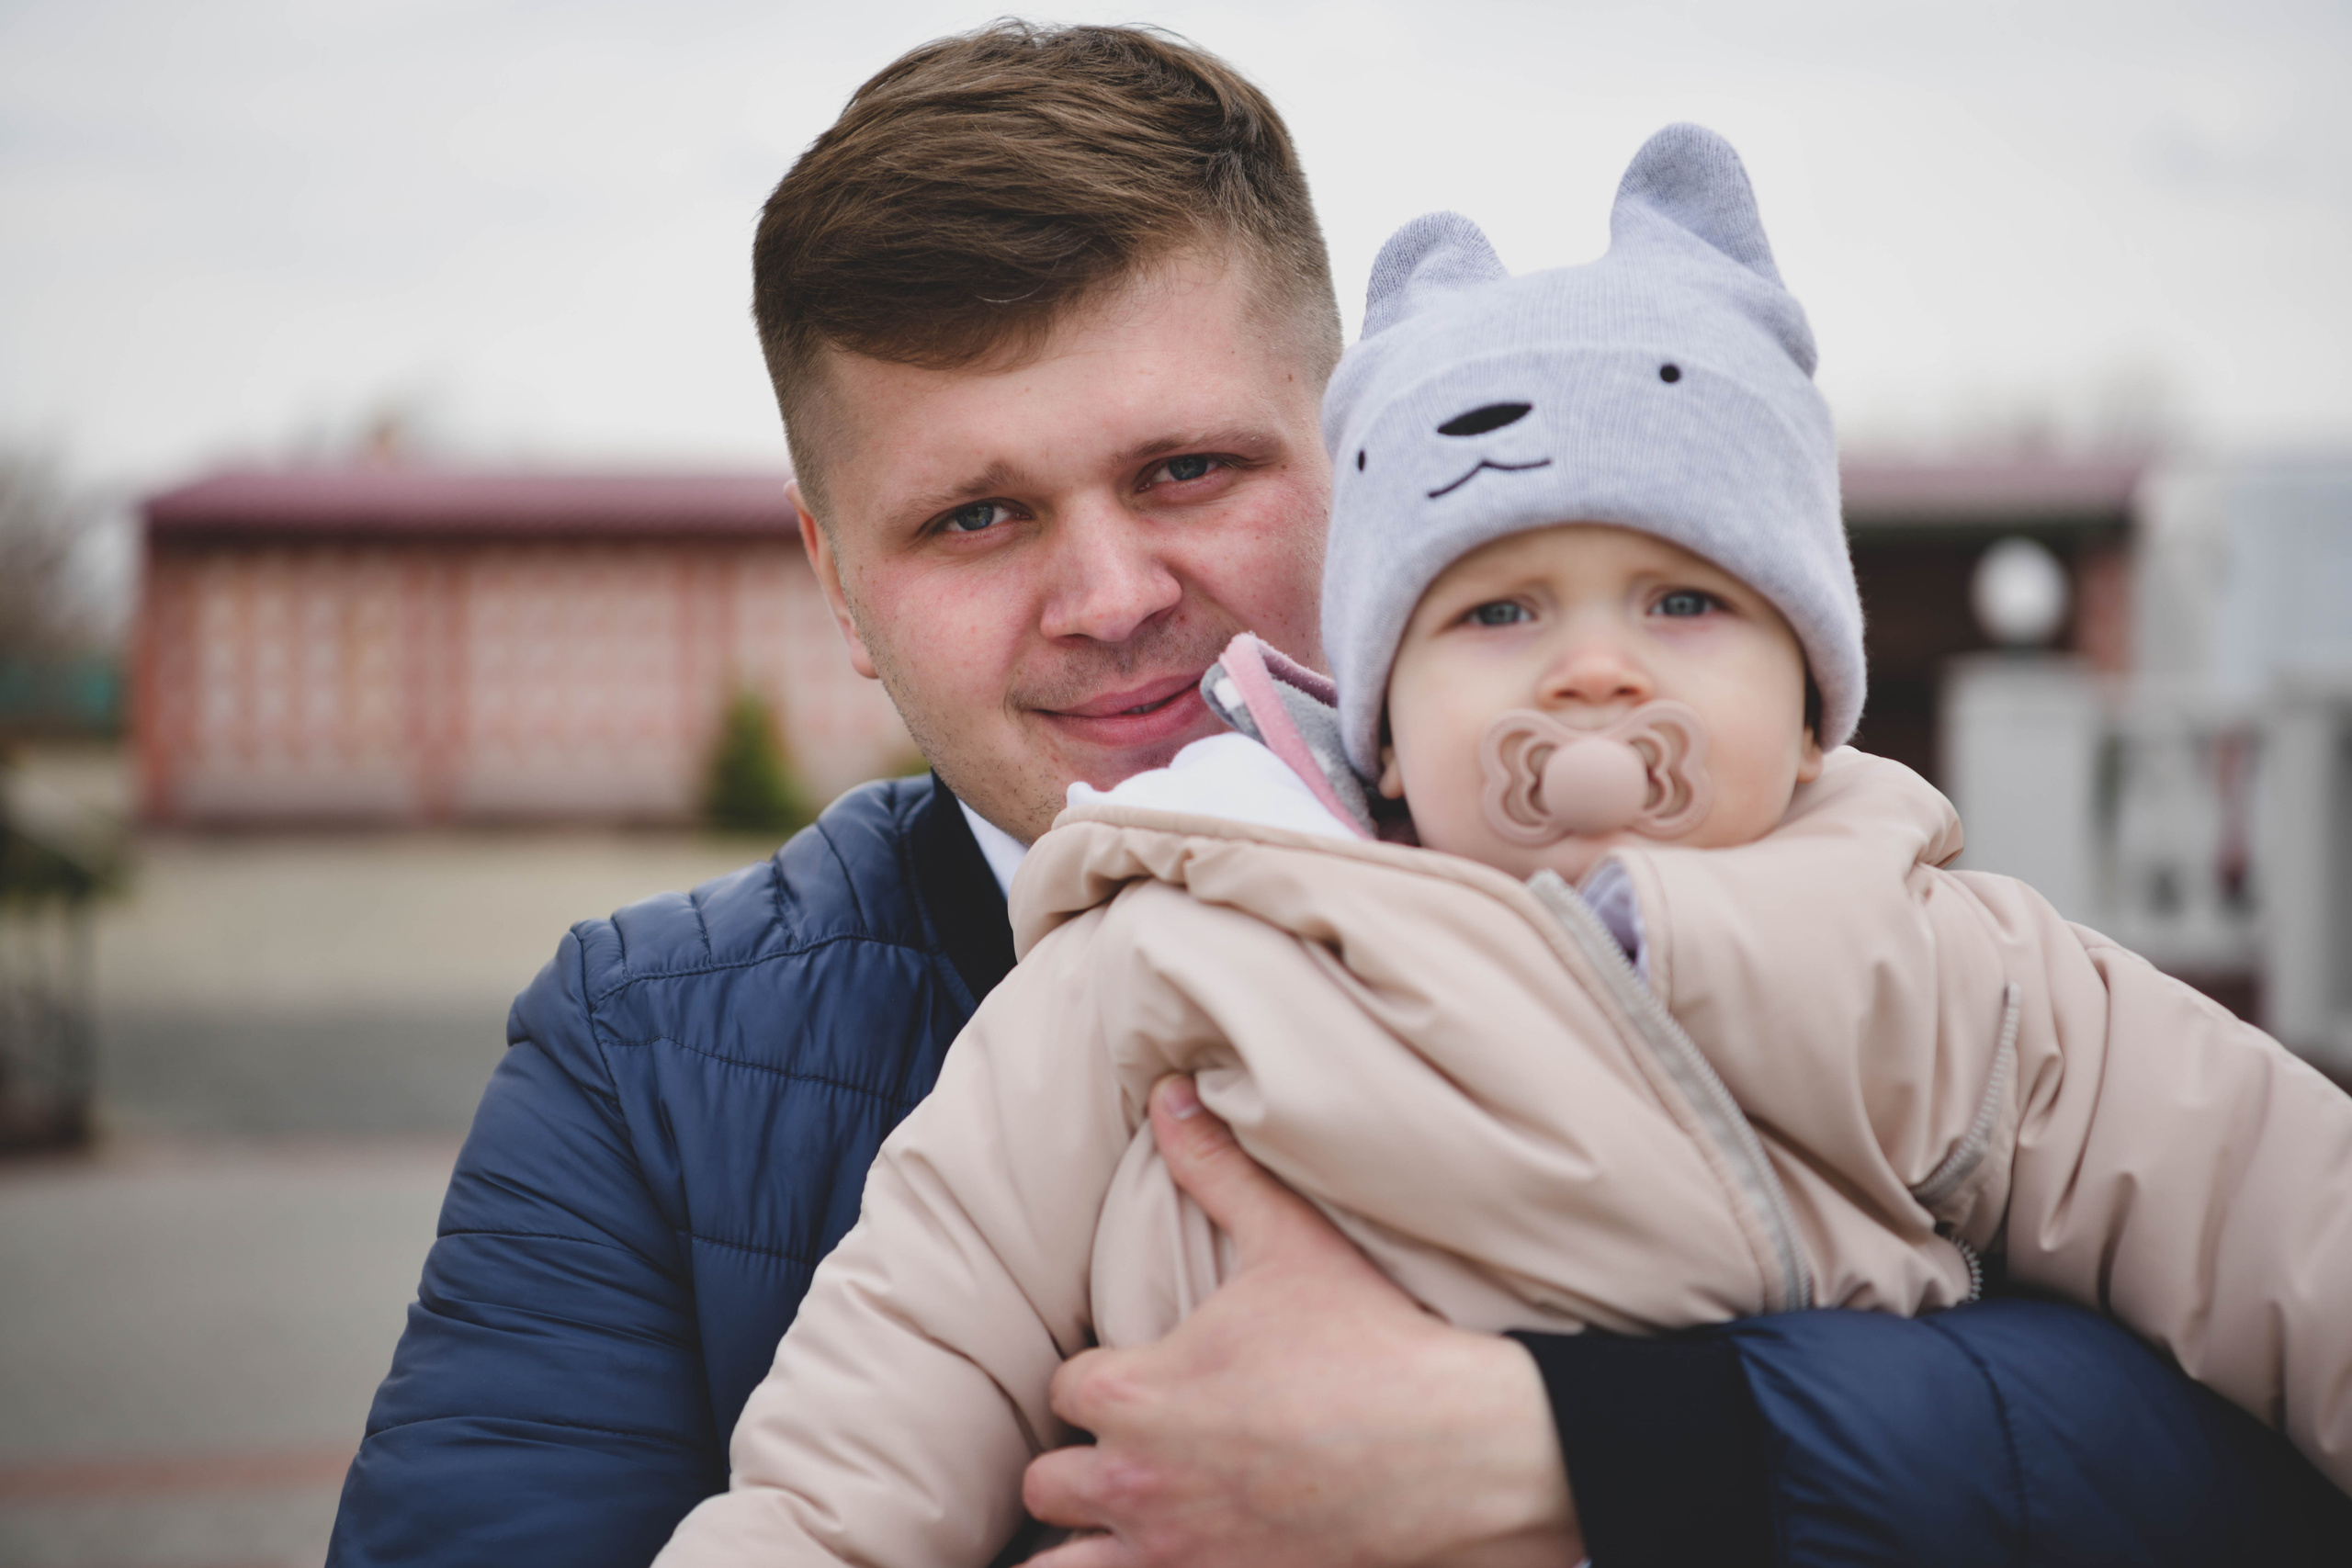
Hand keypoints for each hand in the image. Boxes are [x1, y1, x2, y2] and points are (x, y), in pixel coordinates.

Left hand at [1020, 1076, 1582, 1567]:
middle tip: (1136, 1448)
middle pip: (1050, 1483)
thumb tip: (1169, 1094)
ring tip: (1126, 1519)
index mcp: (1137, 1393)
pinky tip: (1180, 1555)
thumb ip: (1217, 1168)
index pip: (1064, 1386)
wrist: (1460, 1448)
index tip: (1143, 1376)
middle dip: (1083, 1464)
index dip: (1100, 1379)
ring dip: (1086, 1542)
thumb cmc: (1371, 1344)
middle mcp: (1137, 1482)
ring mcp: (1177, 1553)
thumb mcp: (1290, 1241)